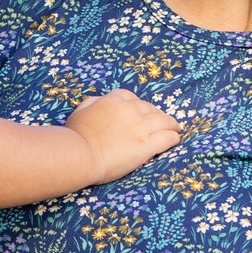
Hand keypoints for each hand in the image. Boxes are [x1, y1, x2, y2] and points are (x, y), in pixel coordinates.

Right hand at [66, 89, 181, 183]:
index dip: (138, 106)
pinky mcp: (146, 145)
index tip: (141, 113)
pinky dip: (173, 137)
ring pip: (164, 120)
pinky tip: (175, 139)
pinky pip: (167, 137)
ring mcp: (140, 127)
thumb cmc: (75, 136)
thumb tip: (99, 102)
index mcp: (114, 100)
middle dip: (156, 115)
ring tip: (175, 128)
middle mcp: (130, 110)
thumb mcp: (80, 111)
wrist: (80, 154)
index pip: (132, 98)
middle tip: (161, 122)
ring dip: (171, 124)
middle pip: (150, 108)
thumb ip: (93, 103)